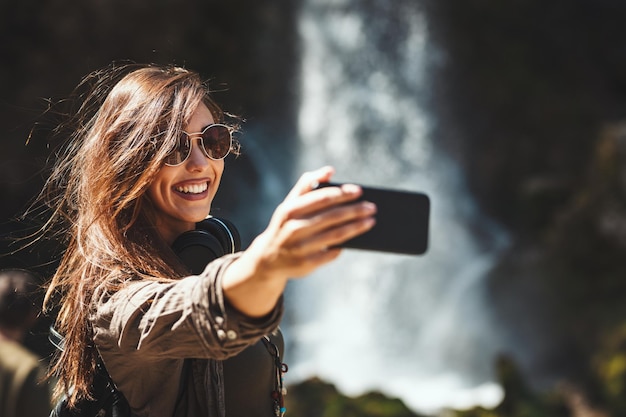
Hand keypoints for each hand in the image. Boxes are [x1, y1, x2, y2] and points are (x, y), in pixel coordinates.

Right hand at [222, 166, 375, 316]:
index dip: (343, 194)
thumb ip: (309, 183)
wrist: (268, 258)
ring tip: (371, 221)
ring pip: (336, 235)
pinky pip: (331, 253)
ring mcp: (300, 247)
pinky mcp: (306, 264)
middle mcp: (294, 228)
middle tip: (372, 207)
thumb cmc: (287, 223)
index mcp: (290, 209)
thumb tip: (331, 170)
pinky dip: (343, 246)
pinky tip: (354, 240)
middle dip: (355, 211)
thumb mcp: (291, 202)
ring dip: (356, 227)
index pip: (323, 198)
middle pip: (332, 216)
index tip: (360, 191)